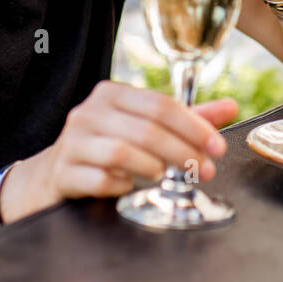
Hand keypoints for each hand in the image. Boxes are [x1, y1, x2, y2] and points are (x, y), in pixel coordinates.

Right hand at [44, 80, 237, 199]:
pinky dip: (121, 185)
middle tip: (204, 171)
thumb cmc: (106, 148)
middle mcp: (89, 113)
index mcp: (112, 94)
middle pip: (146, 129)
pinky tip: (129, 187)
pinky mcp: (63, 173)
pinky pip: (99, 180)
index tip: (217, 148)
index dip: (194, 126)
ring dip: (153, 167)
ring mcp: (72, 143)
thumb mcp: (144, 128)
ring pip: (121, 152)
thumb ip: (185, 119)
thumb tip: (230, 106)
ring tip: (165, 177)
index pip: (160, 104)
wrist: (53, 175)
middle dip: (182, 152)